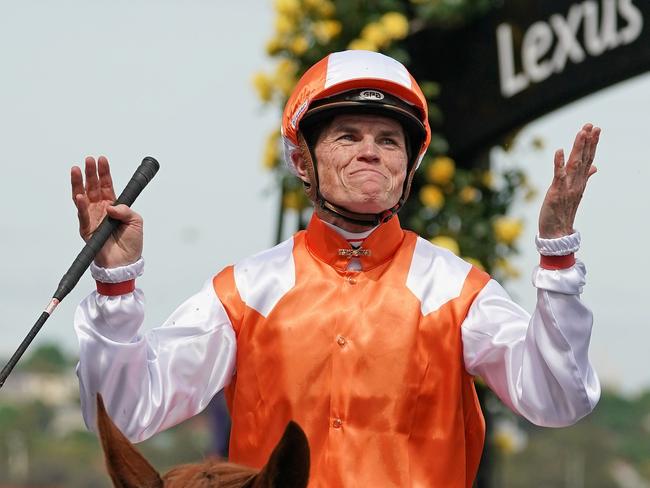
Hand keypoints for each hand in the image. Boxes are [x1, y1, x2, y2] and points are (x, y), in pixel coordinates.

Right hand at [71, 156, 143, 267]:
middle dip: (91, 173)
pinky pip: (82, 215)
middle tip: (89, 160)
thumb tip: (111, 207)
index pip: (107, 185)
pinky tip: (79, 195)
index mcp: (113, 206)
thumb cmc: (132, 243)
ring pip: (83, 197)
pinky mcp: (86, 230)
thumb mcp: (136, 222)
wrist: (125, 263)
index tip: (102, 160)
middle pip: (93, 187)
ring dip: (79, 183)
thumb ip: (126, 210)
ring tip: (77, 170)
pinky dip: (81, 205)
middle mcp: (101, 210)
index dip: (104, 173)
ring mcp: (92, 218)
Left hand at [538, 123, 599, 237]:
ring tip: (582, 132)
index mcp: (580, 182)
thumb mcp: (574, 193)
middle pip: (584, 159)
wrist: (557, 233)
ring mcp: (567, 187)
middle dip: (588, 142)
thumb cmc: (563, 213)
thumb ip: (584, 178)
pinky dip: (559, 163)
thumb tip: (595, 167)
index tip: (595, 129)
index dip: (592, 144)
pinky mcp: (556, 192)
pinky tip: (559, 151)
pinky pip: (558, 175)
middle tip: (592, 125)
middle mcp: (576, 183)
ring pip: (574, 164)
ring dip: (578, 148)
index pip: (588, 160)